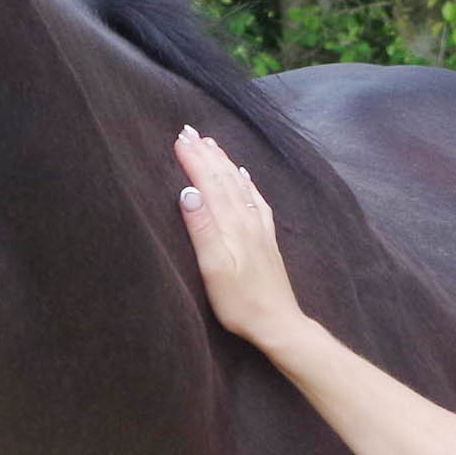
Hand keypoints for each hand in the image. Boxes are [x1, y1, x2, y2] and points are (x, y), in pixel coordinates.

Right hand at [173, 126, 309, 351]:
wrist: (277, 323)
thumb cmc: (239, 302)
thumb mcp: (214, 268)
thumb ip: (201, 228)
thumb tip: (188, 191)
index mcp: (231, 225)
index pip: (209, 183)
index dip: (193, 160)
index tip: (178, 139)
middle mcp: (247, 220)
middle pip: (224, 178)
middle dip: (206, 153)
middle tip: (189, 131)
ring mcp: (260, 228)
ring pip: (240, 185)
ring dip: (223, 162)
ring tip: (211, 143)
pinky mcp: (266, 239)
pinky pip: (256, 200)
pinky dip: (246, 182)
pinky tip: (244, 174)